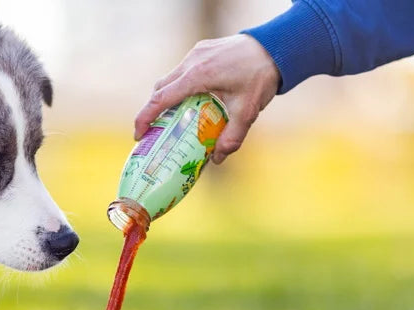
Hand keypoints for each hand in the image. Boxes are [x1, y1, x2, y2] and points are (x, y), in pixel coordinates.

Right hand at [134, 34, 279, 163]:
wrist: (275, 46)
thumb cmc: (261, 76)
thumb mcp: (248, 111)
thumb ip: (232, 137)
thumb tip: (218, 159)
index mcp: (197, 76)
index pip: (161, 98)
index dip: (145, 117)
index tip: (138, 134)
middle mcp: (192, 62)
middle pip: (161, 88)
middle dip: (153, 110)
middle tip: (153, 131)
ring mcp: (196, 53)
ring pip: (170, 78)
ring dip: (166, 98)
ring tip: (170, 119)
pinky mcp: (202, 50)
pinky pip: (182, 71)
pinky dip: (178, 87)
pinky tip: (189, 102)